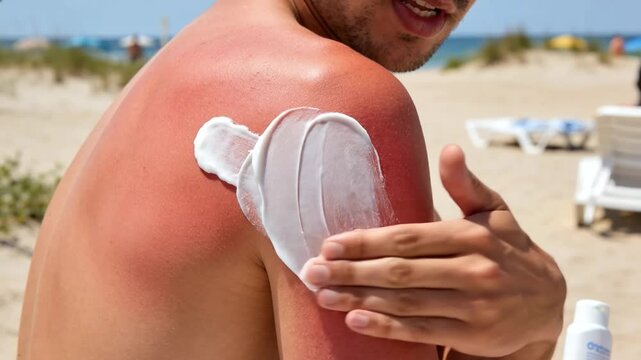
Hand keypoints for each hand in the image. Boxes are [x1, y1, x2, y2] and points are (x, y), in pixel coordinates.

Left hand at [302, 145, 565, 357]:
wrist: (547, 303)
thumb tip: (449, 149)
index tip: (330, 244)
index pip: (409, 237)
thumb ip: (467, 184)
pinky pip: (421, 330)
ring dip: (359, 298)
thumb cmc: (509, 249)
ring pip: (405, 302)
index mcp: (472, 235)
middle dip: (351, 271)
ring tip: (323, 294)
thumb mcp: (495, 212)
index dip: (367, 242)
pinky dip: (386, 327)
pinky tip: (355, 319)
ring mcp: (473, 304)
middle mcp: (473, 269)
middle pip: (400, 271)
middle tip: (312, 271)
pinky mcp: (472, 333)